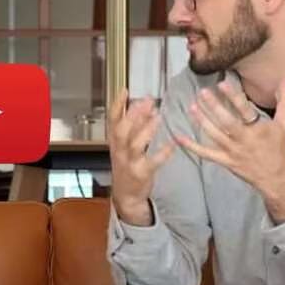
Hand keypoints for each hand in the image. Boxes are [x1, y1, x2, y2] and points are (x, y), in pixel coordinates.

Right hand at [107, 88, 176, 226]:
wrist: (126, 195)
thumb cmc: (127, 165)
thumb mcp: (125, 145)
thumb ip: (134, 126)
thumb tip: (144, 105)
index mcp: (115, 141)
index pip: (112, 120)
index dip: (117, 105)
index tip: (125, 90)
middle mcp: (119, 150)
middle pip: (121, 130)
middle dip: (133, 115)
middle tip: (147, 101)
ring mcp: (129, 162)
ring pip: (134, 144)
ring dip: (146, 130)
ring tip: (158, 117)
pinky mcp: (141, 173)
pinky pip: (152, 162)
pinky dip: (162, 153)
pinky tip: (172, 144)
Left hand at [175, 78, 284, 222]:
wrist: (275, 176)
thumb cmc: (279, 147)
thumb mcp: (284, 123)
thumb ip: (283, 100)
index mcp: (258, 129)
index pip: (245, 110)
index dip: (233, 97)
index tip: (222, 84)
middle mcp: (244, 140)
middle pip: (227, 122)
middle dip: (214, 107)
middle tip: (203, 92)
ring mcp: (233, 151)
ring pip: (215, 135)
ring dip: (202, 121)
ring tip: (192, 106)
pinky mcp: (225, 161)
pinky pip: (206, 154)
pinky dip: (191, 146)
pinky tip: (178, 136)